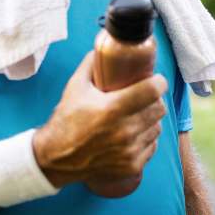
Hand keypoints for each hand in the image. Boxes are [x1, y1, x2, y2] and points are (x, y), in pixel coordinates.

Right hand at [33, 52, 167, 189]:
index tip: (156, 79)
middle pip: (159, 109)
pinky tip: (133, 134)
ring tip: (137, 116)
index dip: (158, 82)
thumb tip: (107, 48)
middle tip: (145, 97)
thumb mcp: (75, 87)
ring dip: (150, 120)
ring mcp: (129, 151)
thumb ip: (93, 64)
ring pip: (157, 127)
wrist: (56, 159)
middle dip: (154, 100)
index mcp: (112, 109)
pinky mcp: (132, 166)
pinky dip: (146, 138)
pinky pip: (152, 145)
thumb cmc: (66, 121)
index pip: (152, 91)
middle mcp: (124, 131)